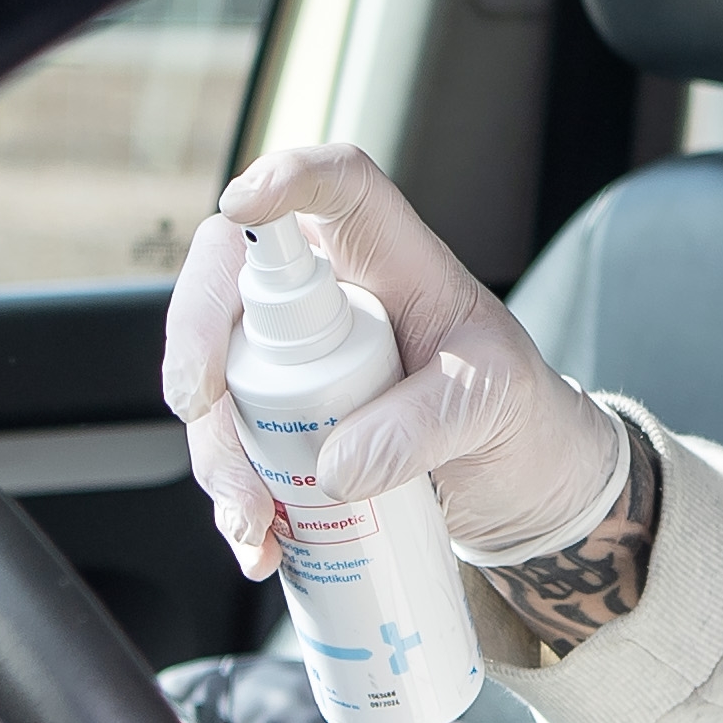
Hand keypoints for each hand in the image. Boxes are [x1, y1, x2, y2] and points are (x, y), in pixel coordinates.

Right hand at [162, 144, 624, 586]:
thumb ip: (426, 424)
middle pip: (228, 280)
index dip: (288, 177)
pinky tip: (259, 545)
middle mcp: (327, 298)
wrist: (524, 487)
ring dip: (215, 449)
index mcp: (391, 258)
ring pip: (215, 379)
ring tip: (254, 517)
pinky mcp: (283, 428)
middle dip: (198, 342)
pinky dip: (233, 501)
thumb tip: (335, 467)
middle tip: (201, 405)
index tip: (246, 202)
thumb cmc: (518, 414)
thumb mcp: (494, 404)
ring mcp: (295, 363)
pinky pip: (231, 452)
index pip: (338, 186)